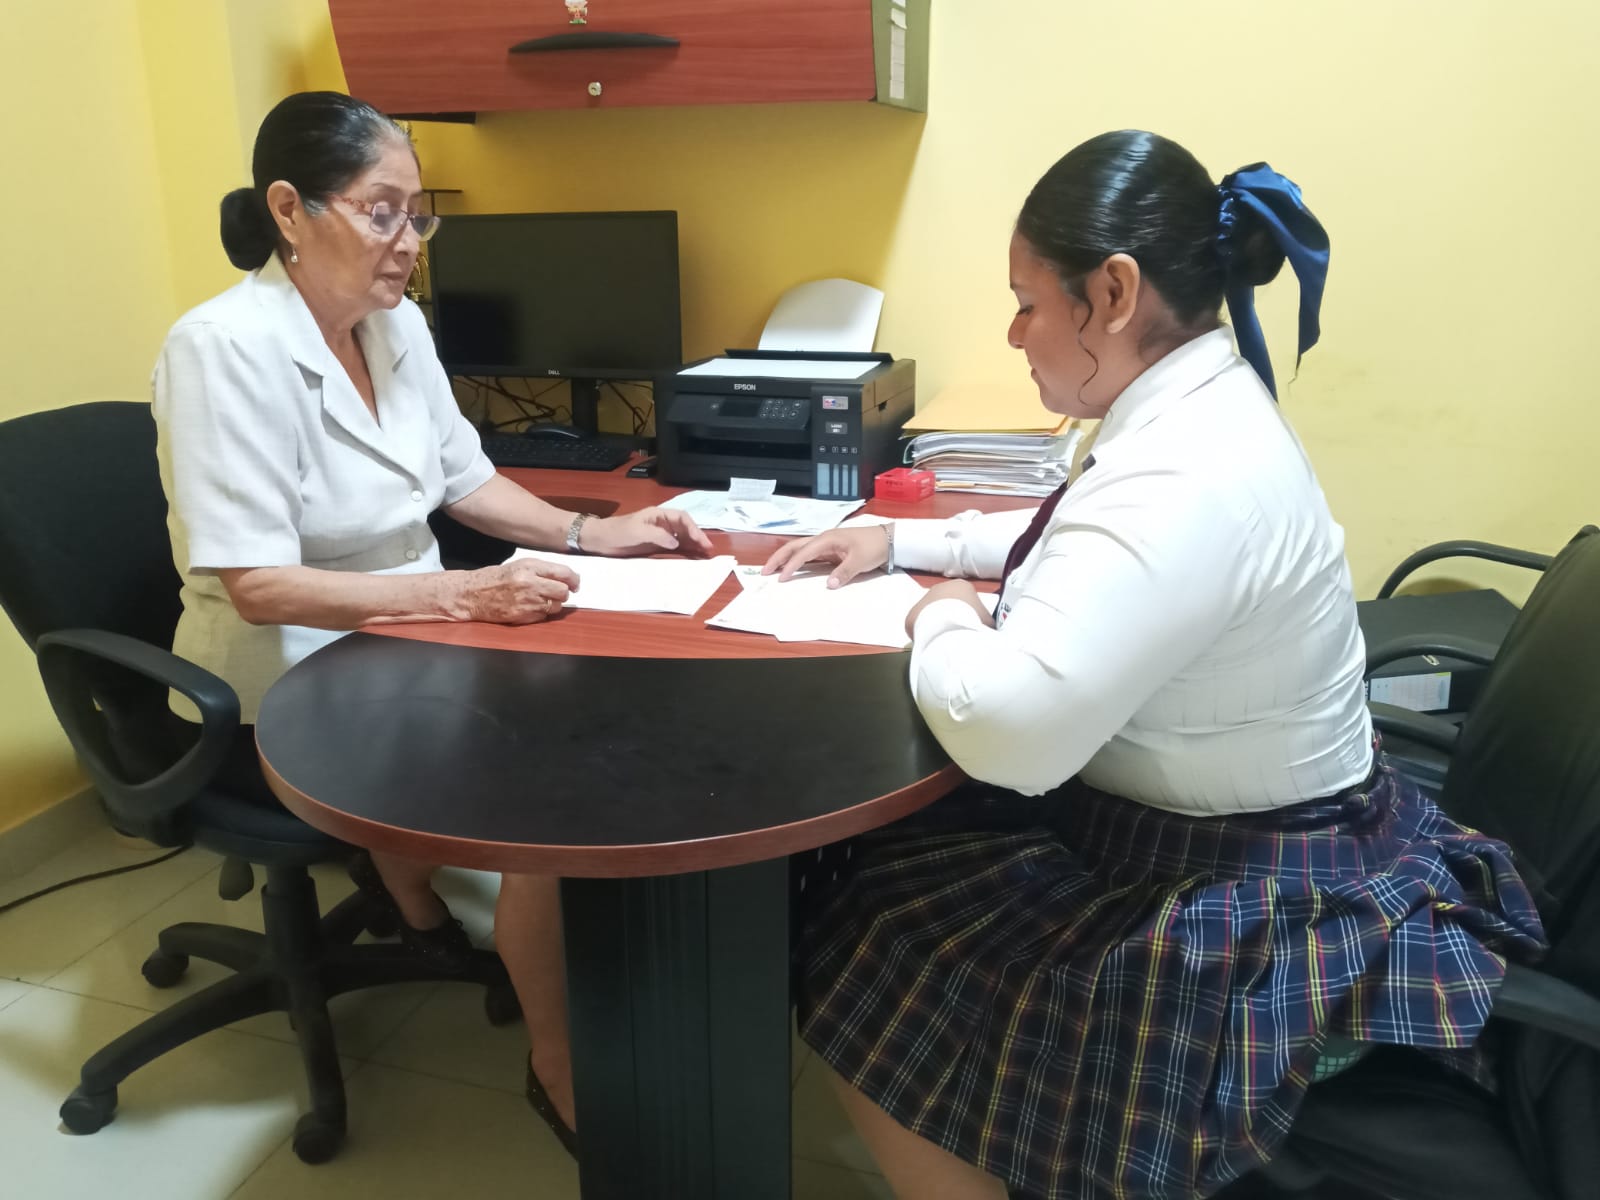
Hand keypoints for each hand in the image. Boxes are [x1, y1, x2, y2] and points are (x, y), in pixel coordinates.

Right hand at [459, 558, 578, 623]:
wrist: (472, 594)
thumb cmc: (497, 578)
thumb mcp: (520, 565)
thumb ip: (544, 570)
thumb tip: (569, 579)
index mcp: (530, 567)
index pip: (563, 573)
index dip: (573, 579)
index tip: (575, 583)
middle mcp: (530, 583)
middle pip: (563, 591)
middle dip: (563, 593)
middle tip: (557, 592)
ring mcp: (526, 601)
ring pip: (556, 606)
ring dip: (553, 604)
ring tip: (539, 599)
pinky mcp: (522, 616)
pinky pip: (544, 617)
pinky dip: (541, 613)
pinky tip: (530, 607)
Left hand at [581, 507, 714, 556]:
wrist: (598, 540)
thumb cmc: (616, 532)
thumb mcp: (636, 532)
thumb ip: (657, 536)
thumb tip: (676, 542)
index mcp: (658, 515)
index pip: (681, 518)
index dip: (693, 528)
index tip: (700, 540)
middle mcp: (661, 523)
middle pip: (685, 528)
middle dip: (698, 537)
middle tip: (709, 550)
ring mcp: (659, 535)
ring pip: (682, 538)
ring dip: (694, 545)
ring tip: (705, 555)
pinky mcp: (655, 546)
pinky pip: (674, 547)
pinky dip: (685, 551)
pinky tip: (692, 557)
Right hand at [761, 525, 890, 587]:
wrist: (888, 540)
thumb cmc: (873, 547)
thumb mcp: (860, 561)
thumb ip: (844, 572)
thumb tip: (829, 585)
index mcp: (827, 539)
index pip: (803, 553)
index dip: (791, 566)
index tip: (781, 578)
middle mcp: (823, 539)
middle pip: (795, 547)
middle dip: (778, 558)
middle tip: (764, 571)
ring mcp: (826, 544)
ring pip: (799, 549)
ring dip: (785, 558)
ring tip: (772, 570)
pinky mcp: (830, 550)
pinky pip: (809, 555)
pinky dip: (797, 561)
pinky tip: (792, 570)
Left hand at [905, 579, 992, 637]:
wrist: (948, 625)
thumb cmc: (972, 619)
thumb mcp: (987, 621)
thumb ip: (987, 623)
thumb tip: (988, 631)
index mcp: (961, 586)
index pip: (966, 600)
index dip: (969, 616)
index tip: (970, 628)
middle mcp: (940, 588)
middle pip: (946, 605)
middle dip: (951, 619)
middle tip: (956, 636)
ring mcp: (923, 599)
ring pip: (931, 615)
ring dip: (936, 626)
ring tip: (945, 641)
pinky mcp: (911, 614)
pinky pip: (919, 626)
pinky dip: (925, 635)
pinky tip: (932, 644)